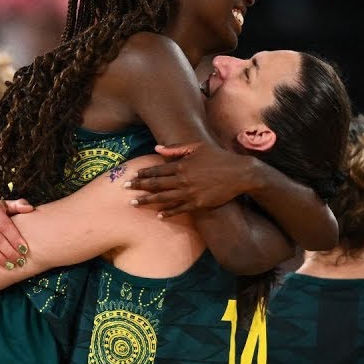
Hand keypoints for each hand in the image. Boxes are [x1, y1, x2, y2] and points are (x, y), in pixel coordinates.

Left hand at [124, 143, 256, 216]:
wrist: (239, 173)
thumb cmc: (218, 157)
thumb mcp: (197, 147)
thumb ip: (176, 149)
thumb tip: (156, 148)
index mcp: (182, 164)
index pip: (157, 169)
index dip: (143, 173)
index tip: (131, 176)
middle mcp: (183, 179)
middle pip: (156, 184)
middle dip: (139, 187)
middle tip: (124, 189)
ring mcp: (190, 192)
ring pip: (164, 198)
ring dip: (147, 201)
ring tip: (134, 203)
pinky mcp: (198, 203)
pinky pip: (179, 209)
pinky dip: (168, 213)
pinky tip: (158, 215)